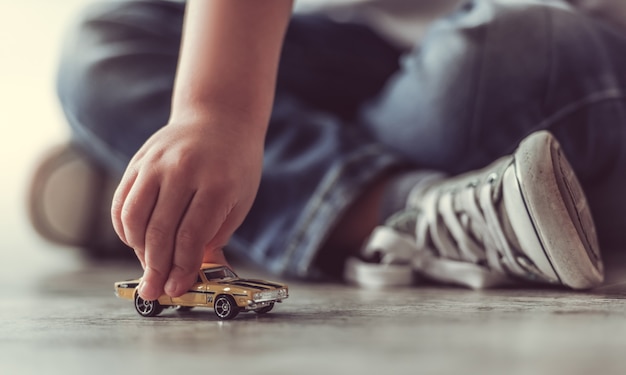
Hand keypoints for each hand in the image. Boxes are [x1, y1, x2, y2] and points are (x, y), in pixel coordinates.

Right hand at [111, 115, 263, 299]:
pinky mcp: (138, 162)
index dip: (181, 268)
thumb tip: (196, 273)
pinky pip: (121, 202)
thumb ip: (215, 237)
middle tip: (154, 290)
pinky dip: (124, 228)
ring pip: (133, 218)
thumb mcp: (239, 201)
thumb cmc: (234, 165)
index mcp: (216, 184)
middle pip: (159, 230)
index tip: (175, 288)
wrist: (219, 118)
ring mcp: (156, 163)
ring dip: (137, 250)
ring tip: (148, 264)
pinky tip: (136, 241)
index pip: (190, 236)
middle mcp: (183, 171)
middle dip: (155, 268)